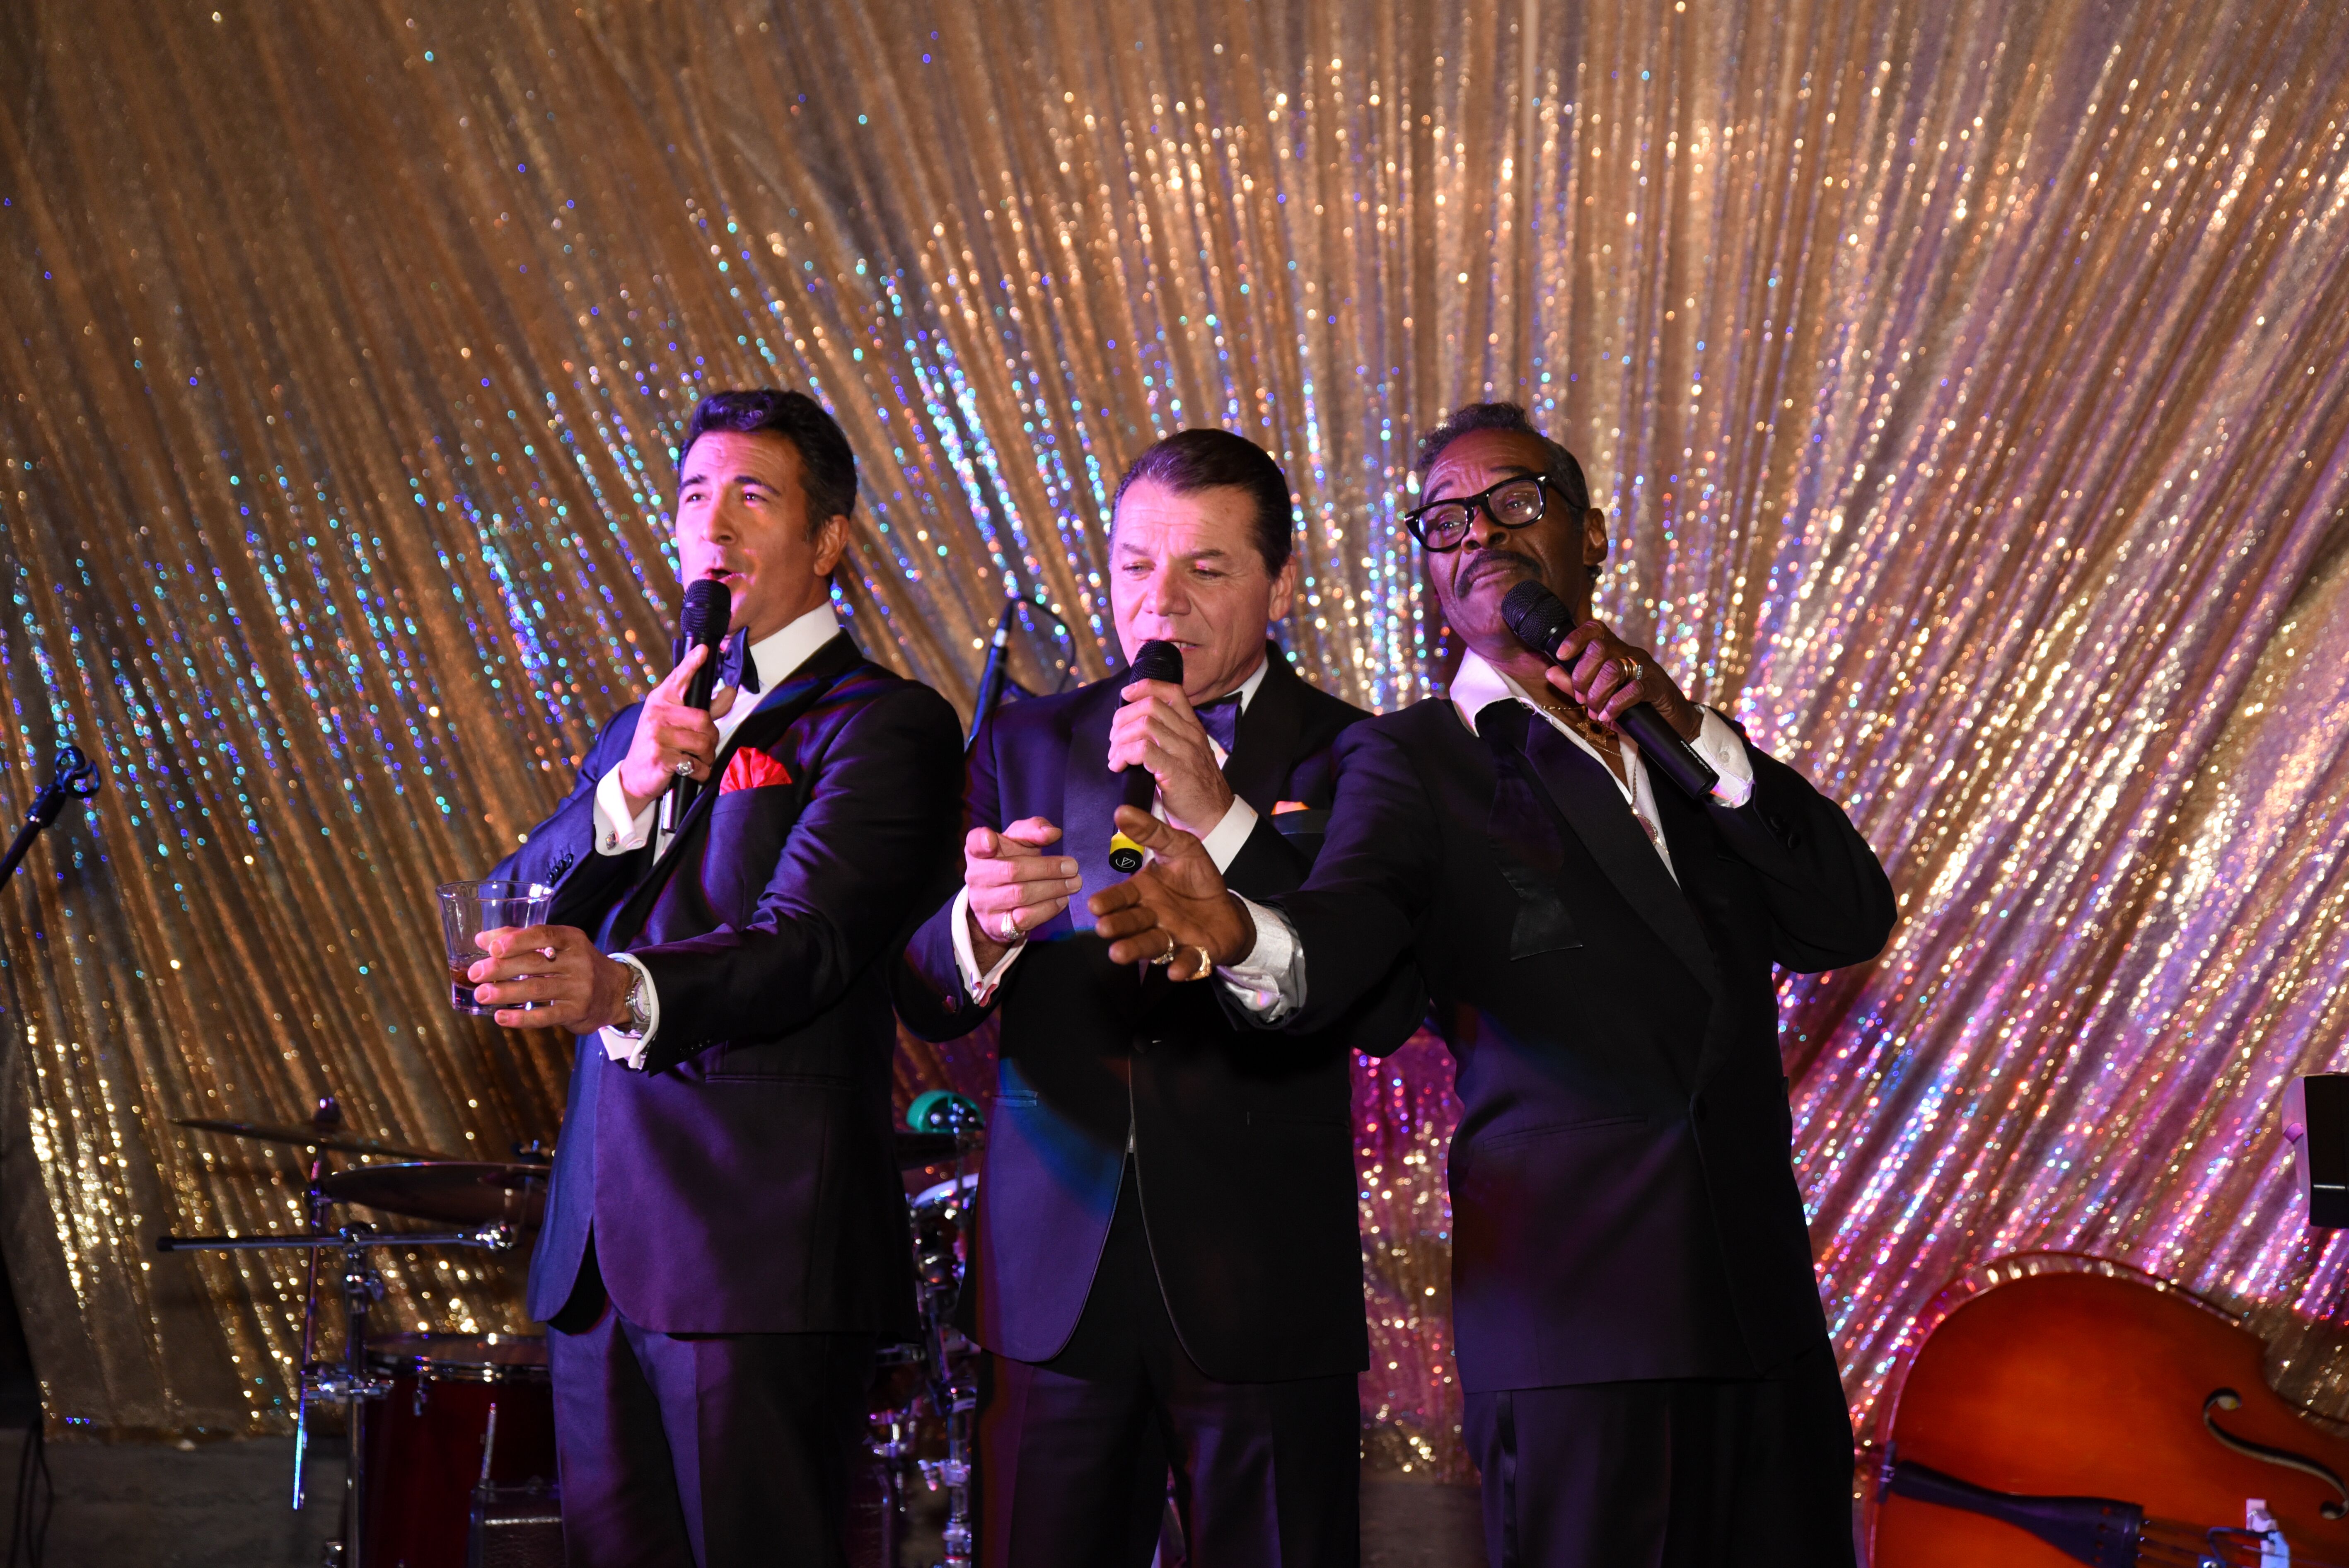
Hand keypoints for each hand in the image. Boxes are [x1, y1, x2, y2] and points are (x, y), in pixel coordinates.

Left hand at [469, 925, 635, 1031]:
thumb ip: (522, 939)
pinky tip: (501, 1017)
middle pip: (534, 963)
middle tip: (474, 974)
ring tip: (481, 994)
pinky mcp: (576, 1012)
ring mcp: (579, 988)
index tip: (491, 948)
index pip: (544, 935)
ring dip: (505, 992)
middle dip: (501, 968)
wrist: (617, 991)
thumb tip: (482, 939)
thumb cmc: (577, 964)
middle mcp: (578, 962)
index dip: (517, 940)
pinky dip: (521, 1018)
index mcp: (572, 939)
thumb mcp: (559, 946)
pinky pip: (545, 1016)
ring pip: (537, 990)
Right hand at [614, 645, 741, 816]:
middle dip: (711, 737)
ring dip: (706, 757)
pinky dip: (699, 772)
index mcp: (662, 699)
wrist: (634, 774)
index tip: (704, 650)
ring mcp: (657, 734)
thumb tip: (731, 691)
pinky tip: (689, 772)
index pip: (680, 678)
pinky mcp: (660, 756)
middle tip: (702, 747)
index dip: (692, 664)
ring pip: (703, 743)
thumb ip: (705, 708)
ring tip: (695, 759)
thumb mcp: (676, 722)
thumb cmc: (660, 744)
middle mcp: (658, 713)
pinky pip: (696, 764)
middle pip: (704, 720)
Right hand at [963, 817, 1081, 972]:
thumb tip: (1053, 833)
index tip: (993, 841)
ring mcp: (983, 903)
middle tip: (1073, 867)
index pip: (974, 842)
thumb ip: (1033, 829)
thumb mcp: (1019, 842)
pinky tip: (1061, 900)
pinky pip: (1024, 918)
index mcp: (977, 851)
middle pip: (1013, 870)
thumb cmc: (1013, 862)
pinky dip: (1048, 909)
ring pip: (1021, 895)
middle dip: (1047, 868)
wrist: (1001, 905)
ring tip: (1074, 883)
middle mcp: (975, 876)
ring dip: (1053, 888)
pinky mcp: (996, 925)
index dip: (982, 842)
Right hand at [1087, 806, 1253, 981]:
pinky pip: (1186, 961)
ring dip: (1135, 949)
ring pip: (1150, 944)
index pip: (1122, 897)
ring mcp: (1171, 938)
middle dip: (1117, 926)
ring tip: (1119, 954)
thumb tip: (1121, 811)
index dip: (1109, 902)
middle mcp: (1152, 918)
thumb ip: (1152, 832)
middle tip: (1104, 929)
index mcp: (1144, 892)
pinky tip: (1175, 969)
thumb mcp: (1180, 847)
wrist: (1228, 908)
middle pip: (1131, 922)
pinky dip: (1181, 966)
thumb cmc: (1198, 879)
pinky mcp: (1195, 954)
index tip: (1094, 905)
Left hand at [1108, 679, 1235, 835]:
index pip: (1171, 691)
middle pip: (1151, 704)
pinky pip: (1143, 750)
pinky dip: (1124, 755)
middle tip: (1114, 738)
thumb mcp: (1187, 755)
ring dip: (1121, 738)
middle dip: (1123, 717)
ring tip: (1115, 756)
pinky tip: (1119, 766)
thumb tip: (1133, 728)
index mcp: (1192, 728)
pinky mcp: (1175, 771)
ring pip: (1144, 725)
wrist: (1215, 818)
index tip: (1126, 695)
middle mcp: (1190, 735)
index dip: (1144, 687)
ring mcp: (1184, 752)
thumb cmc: (1195, 789)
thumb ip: (1168, 738)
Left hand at [1543, 620, 1701, 739]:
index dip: (1576, 638)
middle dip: (1582, 676)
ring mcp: (1644, 668)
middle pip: (1599, 648)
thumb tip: (1550, 672)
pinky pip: (1633, 690)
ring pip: (1613, 669)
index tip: (1561, 655)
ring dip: (1597, 694)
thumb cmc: (1632, 706)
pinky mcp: (1656, 687)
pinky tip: (1608, 717)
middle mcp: (1629, 654)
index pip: (1595, 630)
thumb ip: (1575, 683)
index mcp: (1615, 651)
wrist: (1671, 721)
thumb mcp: (1599, 694)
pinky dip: (1616, 705)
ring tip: (1596, 711)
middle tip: (1582, 698)